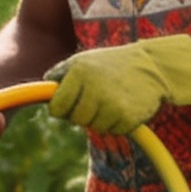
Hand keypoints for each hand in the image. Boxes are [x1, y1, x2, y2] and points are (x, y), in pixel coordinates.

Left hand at [45, 35, 190, 135]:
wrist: (152, 66)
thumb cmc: (111, 63)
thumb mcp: (82, 60)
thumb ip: (58, 74)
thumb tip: (38, 91)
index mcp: (79, 72)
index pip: (57, 108)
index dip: (62, 109)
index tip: (69, 104)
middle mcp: (95, 87)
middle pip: (76, 120)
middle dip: (82, 114)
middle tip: (96, 100)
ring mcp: (112, 103)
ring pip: (94, 127)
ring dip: (100, 119)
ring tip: (112, 99)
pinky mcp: (128, 117)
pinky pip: (113, 131)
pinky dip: (117, 123)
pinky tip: (124, 106)